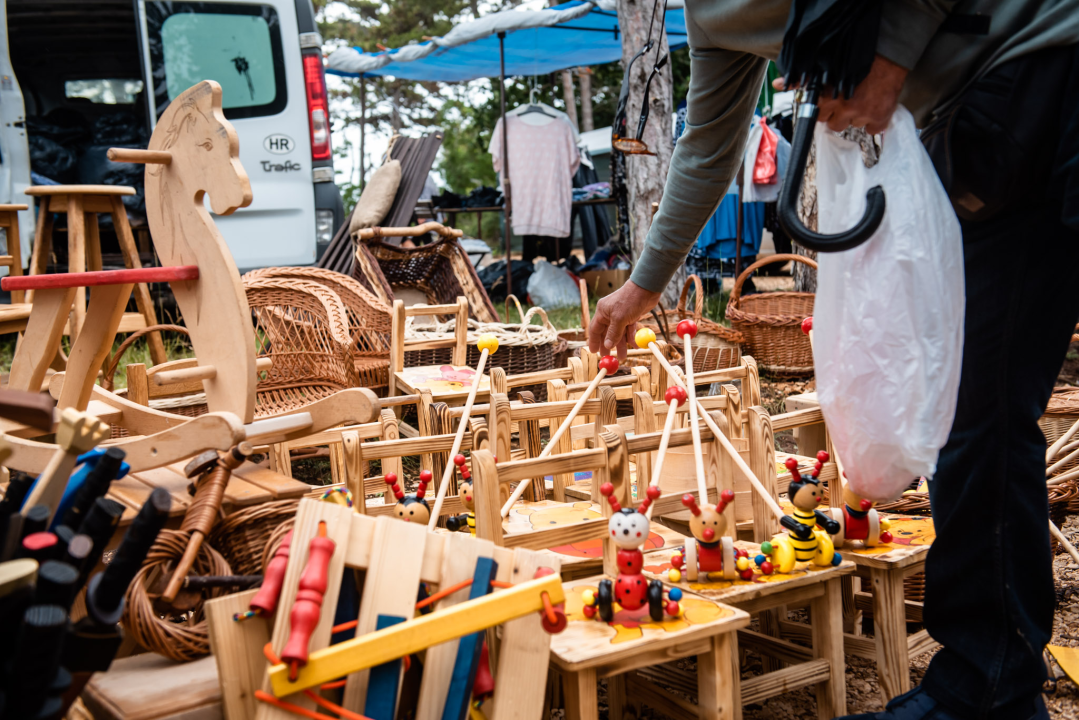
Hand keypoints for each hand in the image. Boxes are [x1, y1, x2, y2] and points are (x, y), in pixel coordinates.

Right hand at [587, 281, 661, 360]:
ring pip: (619, 334)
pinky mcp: (631, 317)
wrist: (647, 288)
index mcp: (602, 312)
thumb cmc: (630, 300)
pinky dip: (631, 338)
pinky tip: (635, 346)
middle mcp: (610, 314)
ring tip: (623, 357)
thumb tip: (607, 346)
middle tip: (608, 358)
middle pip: (607, 333)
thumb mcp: (620, 319)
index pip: (595, 329)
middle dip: (608, 346)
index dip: (594, 341)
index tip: (594, 352)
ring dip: (622, 345)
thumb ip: (613, 333)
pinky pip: (629, 330)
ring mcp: (621, 316)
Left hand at [772, 54, 907, 134]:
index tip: (829, 103)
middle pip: (833, 124)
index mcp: (826, 98)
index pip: (817, 115)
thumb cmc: (855, 58)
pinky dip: (873, 121)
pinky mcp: (879, 118)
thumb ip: (800, 80)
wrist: (888, 53)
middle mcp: (842, 108)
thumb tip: (777, 84)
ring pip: (852, 125)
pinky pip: (872, 129)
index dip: (823, 109)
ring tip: (861, 99)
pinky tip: (874, 106)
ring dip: (855, 116)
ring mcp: (862, 115)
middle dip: (838, 114)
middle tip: (846, 100)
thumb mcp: (824, 68)